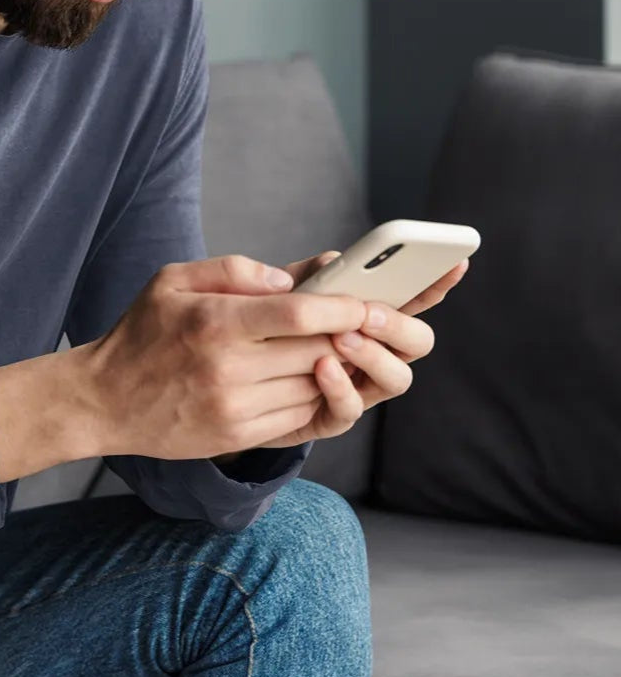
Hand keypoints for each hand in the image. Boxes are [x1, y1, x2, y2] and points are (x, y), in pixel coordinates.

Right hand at [87, 256, 372, 461]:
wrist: (105, 400)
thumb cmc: (140, 333)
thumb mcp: (171, 280)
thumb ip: (231, 270)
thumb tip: (289, 279)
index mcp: (214, 322)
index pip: (298, 313)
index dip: (341, 307)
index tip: (362, 302)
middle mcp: (227, 368)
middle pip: (317, 351)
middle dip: (346, 337)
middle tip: (359, 324)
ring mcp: (234, 408)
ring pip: (313, 387)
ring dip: (331, 368)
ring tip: (329, 350)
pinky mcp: (237, 437)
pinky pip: (297, 416)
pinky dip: (311, 396)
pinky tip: (301, 378)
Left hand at [249, 249, 470, 449]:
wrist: (224, 378)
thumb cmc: (260, 325)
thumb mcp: (282, 291)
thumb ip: (311, 274)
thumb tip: (336, 261)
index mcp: (368, 317)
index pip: (412, 299)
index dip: (436, 283)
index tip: (453, 263)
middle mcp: (373, 353)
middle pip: (417, 342)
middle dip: (401, 326)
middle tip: (369, 313)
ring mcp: (356, 386)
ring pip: (396, 378)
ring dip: (376, 356)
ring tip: (342, 337)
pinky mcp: (328, 416)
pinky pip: (350, 410)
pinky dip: (341, 387)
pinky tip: (322, 366)